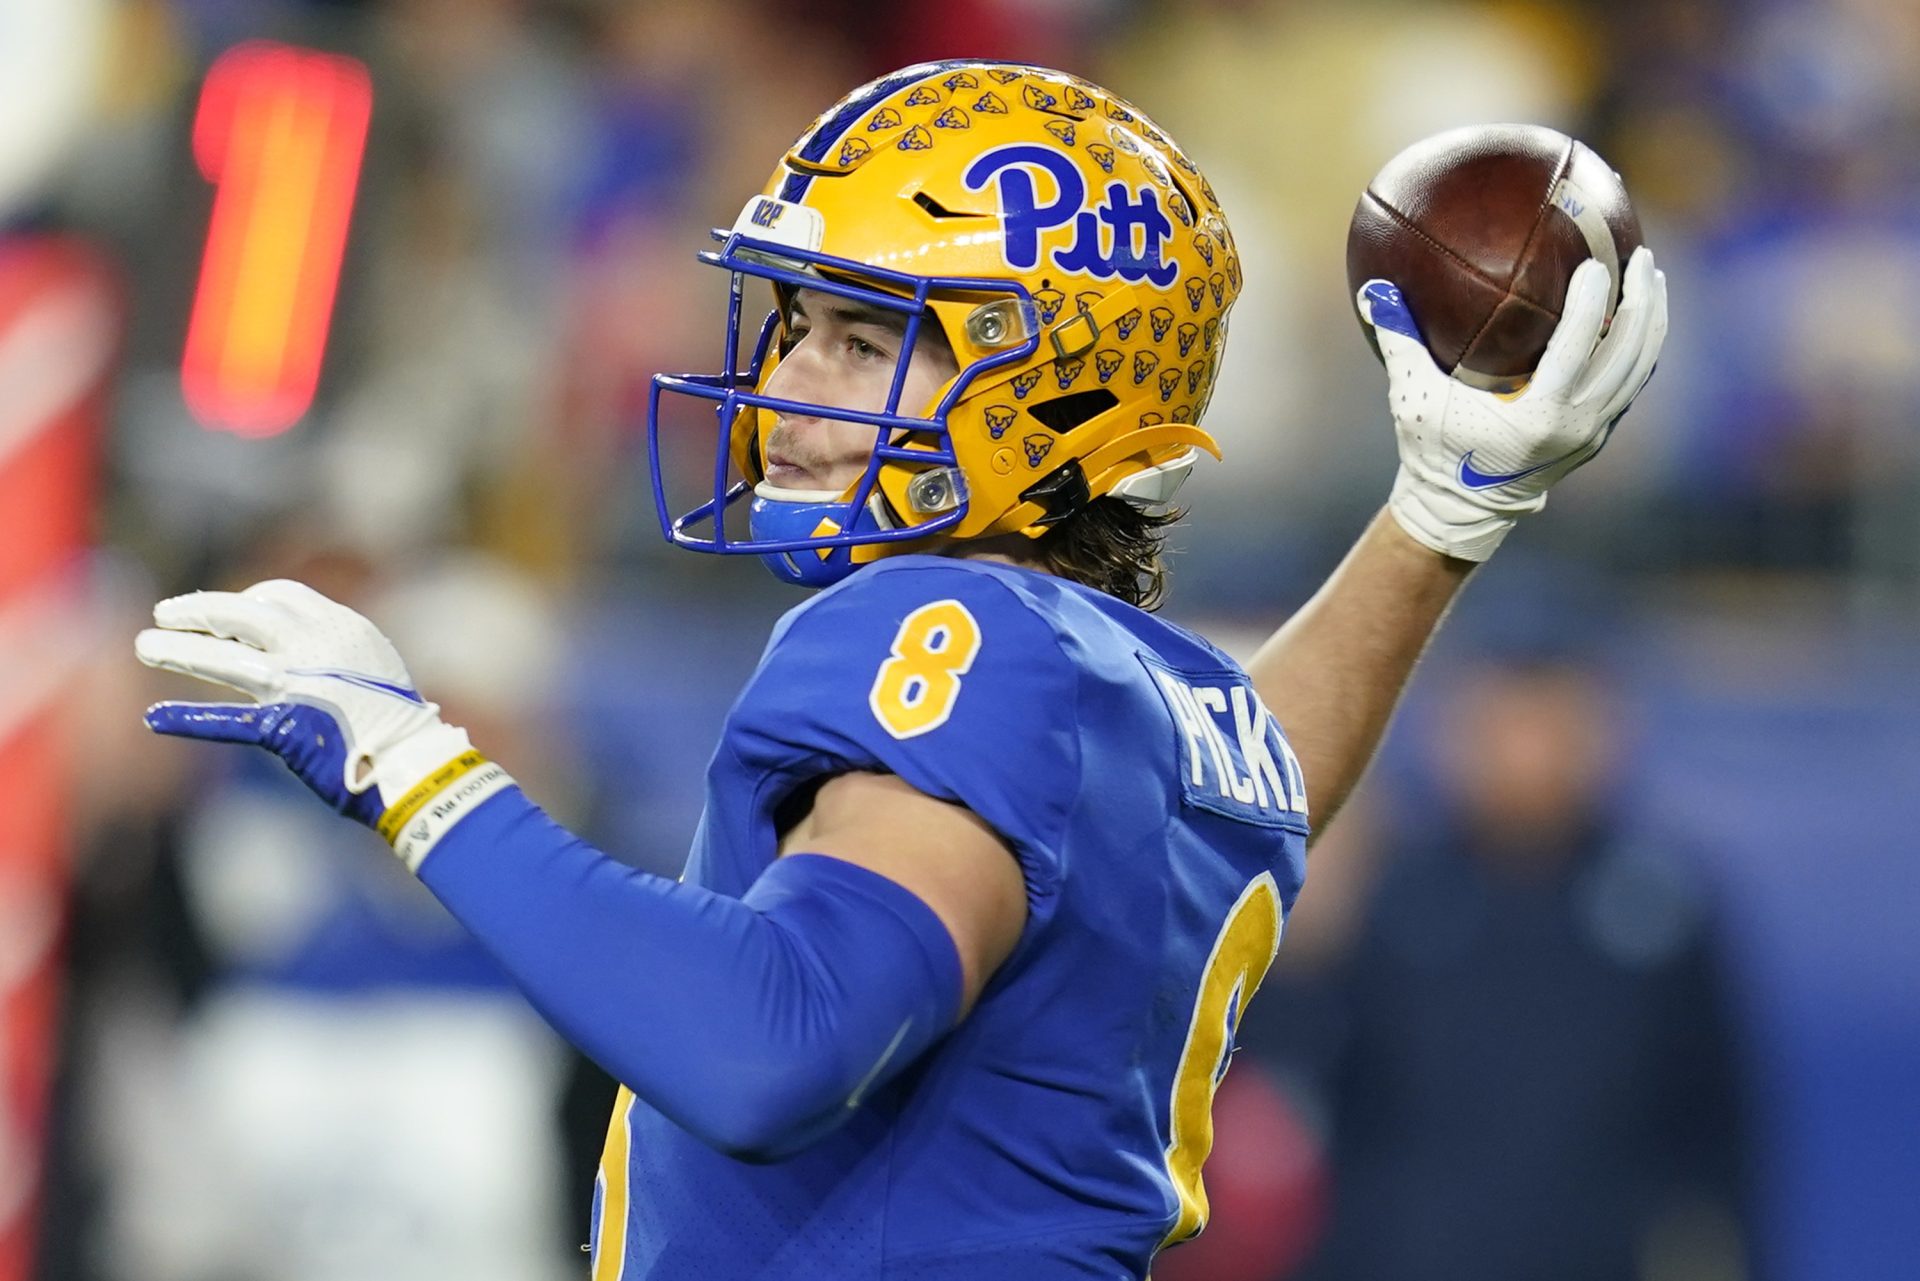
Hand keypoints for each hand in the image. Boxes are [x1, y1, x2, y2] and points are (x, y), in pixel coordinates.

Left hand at [136, 579, 502, 866]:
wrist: (417, 763)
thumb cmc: (397, 722)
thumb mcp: (371, 666)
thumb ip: (332, 652)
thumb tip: (289, 651)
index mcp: (343, 626)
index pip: (281, 594)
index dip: (246, 600)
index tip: (226, 615)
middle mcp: (318, 646)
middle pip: (243, 612)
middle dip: (199, 610)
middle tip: (166, 614)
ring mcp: (300, 684)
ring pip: (225, 657)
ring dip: (180, 651)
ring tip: (145, 645)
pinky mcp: (286, 727)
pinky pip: (230, 720)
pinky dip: (190, 719)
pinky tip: (157, 717)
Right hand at [1358, 245, 1667, 561]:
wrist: (1461, 509)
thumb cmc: (1434, 452)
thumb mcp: (1413, 399)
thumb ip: (1399, 343)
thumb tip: (1374, 291)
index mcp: (1539, 415)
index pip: (1579, 347)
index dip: (1592, 303)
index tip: (1595, 263)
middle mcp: (1576, 425)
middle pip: (1628, 353)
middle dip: (1641, 301)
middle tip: (1640, 257)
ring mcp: (1593, 433)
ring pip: (1639, 369)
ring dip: (1651, 321)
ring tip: (1651, 278)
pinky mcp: (1596, 435)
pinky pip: (1630, 384)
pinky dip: (1640, 348)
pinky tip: (1639, 318)